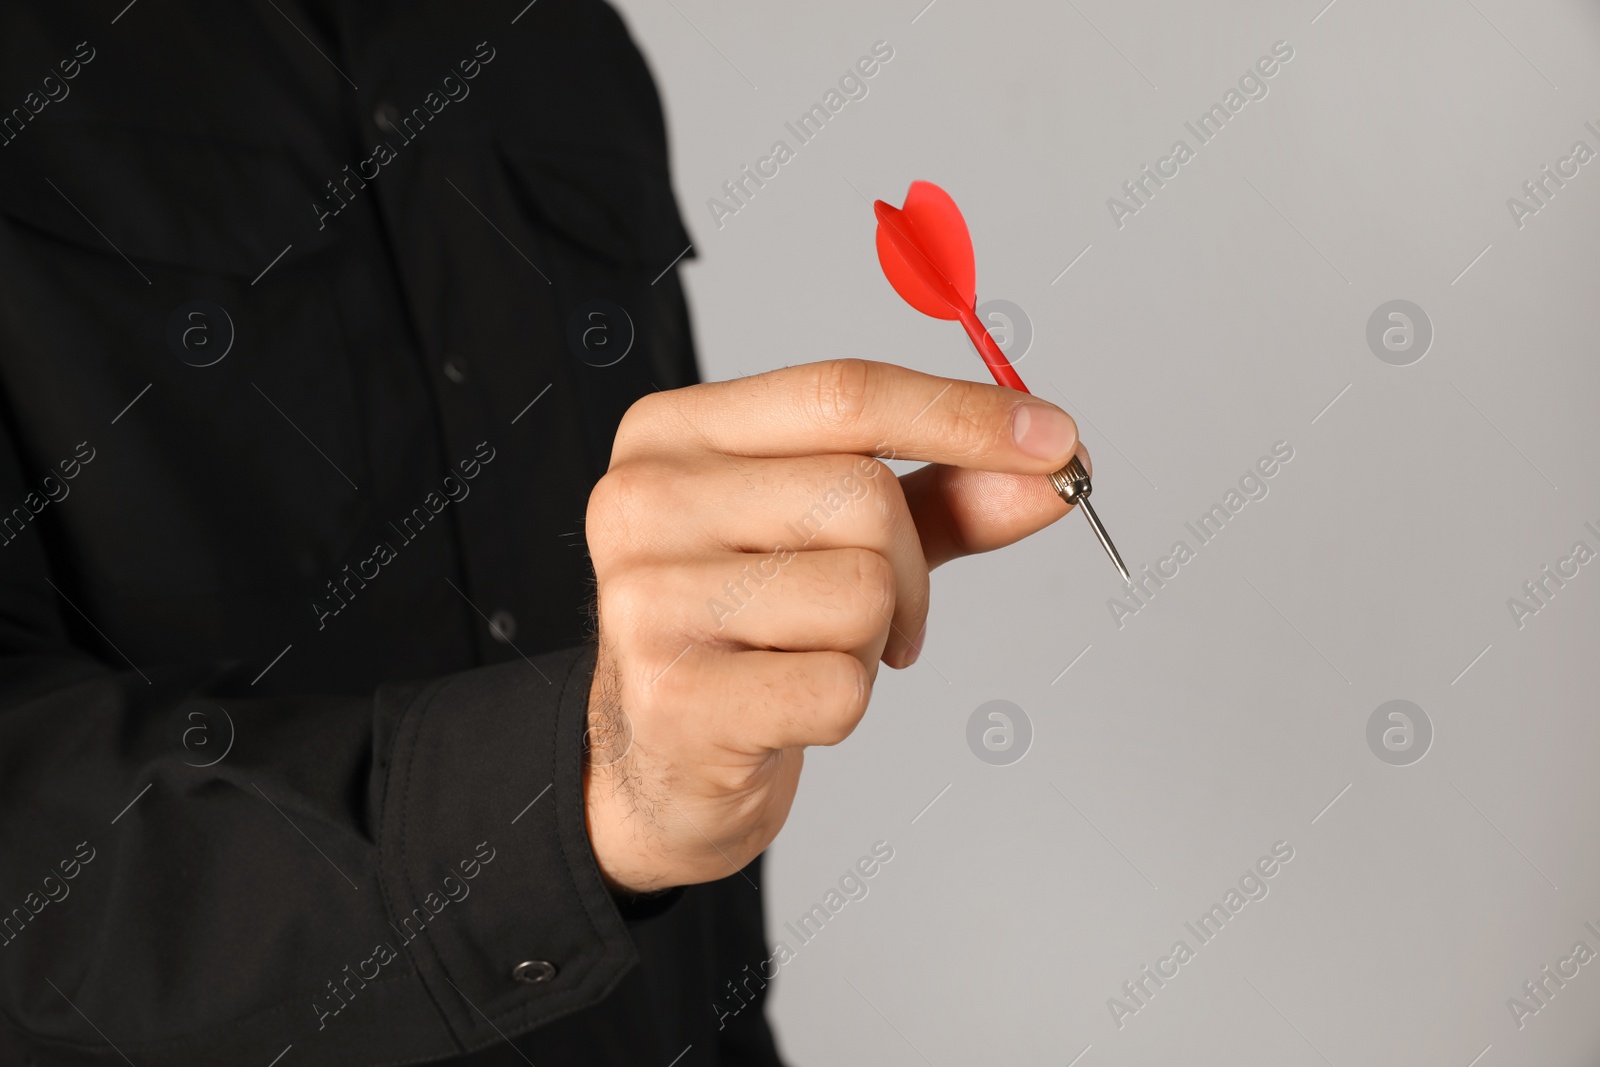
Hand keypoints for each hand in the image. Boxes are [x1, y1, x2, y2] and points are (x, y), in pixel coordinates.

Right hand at [582, 359, 1085, 892]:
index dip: (962, 415)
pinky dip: (846, 705)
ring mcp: (648, 598)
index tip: (1055, 439)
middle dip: (911, 568)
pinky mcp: (675, 695)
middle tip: (884, 617)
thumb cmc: (747, 631)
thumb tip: (1055, 462)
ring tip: (813, 657)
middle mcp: (643, 500)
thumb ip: (941, 495)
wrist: (659, 763)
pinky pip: (841, 685)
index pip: (842, 393)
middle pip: (863, 495)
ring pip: (862, 591)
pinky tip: (788, 709)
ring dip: (875, 641)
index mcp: (673, 433)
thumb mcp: (838, 539)